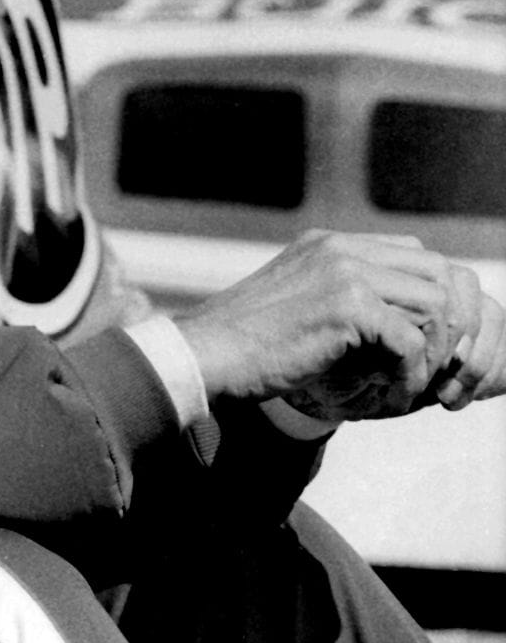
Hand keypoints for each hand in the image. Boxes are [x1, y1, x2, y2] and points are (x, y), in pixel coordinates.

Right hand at [175, 231, 503, 422]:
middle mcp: (340, 249)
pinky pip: (408, 342)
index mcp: (328, 244)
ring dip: (428, 354)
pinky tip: (388, 398)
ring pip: (432, 306)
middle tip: (423, 367)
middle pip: (434, 274)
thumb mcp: (292, 303)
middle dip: (443, 324)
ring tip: (405, 385)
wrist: (200, 356)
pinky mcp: (347, 308)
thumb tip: (386, 323)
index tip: (417, 346)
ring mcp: (345, 273)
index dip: (427, 302)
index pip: (413, 256)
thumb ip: (335, 297)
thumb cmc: (239, 344)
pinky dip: (406, 377)